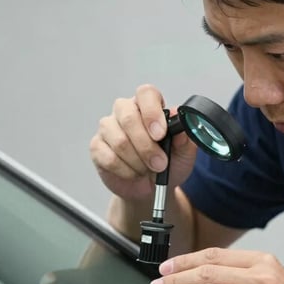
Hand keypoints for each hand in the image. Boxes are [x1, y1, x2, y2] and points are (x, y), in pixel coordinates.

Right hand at [89, 84, 197, 200]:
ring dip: (138, 161)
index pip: (146, 94)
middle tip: (160, 163)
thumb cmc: (168, 165)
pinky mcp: (97, 146)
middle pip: (129, 116)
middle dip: (146, 145)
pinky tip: (134, 173)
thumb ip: (186, 138)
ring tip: (148, 170)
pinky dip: (125, 170)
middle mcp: (126, 112)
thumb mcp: (184, 153)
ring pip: (119, 140)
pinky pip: (108, 157)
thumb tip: (183, 122)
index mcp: (148, 106)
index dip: (152, 112)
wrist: (151, 189)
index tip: (161, 134)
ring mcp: (109, 128)